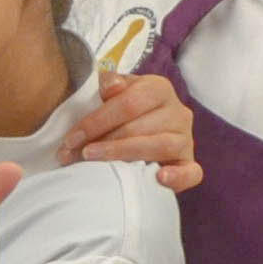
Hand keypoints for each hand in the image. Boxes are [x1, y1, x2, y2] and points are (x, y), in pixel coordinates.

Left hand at [70, 69, 205, 190]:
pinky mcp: (189, 164)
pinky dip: (178, 177)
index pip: (128, 103)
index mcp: (159, 88)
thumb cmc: (122, 114)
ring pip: (160, 146)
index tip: (71, 139)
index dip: (97, 121)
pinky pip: (191, 172)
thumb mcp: (114, 93)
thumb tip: (110, 86)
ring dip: (123, 155)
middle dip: (102, 141)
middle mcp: (178, 112)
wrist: (142, 132)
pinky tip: (160, 178)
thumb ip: (111, 85)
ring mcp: (186, 139)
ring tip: (95, 162)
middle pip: (139, 126)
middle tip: (74, 155)